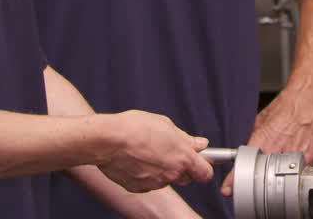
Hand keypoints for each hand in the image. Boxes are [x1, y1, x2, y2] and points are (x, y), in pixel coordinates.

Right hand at [97, 110, 213, 192]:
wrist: (107, 140)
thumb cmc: (134, 128)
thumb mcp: (165, 124)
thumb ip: (185, 138)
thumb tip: (200, 144)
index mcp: (182, 157)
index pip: (206, 173)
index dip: (204, 166)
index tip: (200, 160)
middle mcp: (171, 173)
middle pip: (187, 178)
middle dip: (182, 167)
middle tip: (170, 152)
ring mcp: (155, 183)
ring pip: (166, 179)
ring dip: (162, 169)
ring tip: (147, 152)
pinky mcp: (139, 188)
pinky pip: (149, 182)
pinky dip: (146, 174)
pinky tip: (136, 160)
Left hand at [220, 84, 312, 195]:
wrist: (308, 98)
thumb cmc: (288, 105)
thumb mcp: (262, 119)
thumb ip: (255, 137)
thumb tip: (247, 148)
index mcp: (264, 137)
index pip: (245, 163)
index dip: (235, 178)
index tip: (228, 188)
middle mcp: (278, 147)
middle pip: (262, 173)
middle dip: (260, 173)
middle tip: (264, 164)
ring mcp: (294, 154)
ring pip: (281, 174)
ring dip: (278, 169)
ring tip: (284, 151)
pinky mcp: (308, 157)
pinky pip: (297, 171)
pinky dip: (293, 167)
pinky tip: (294, 154)